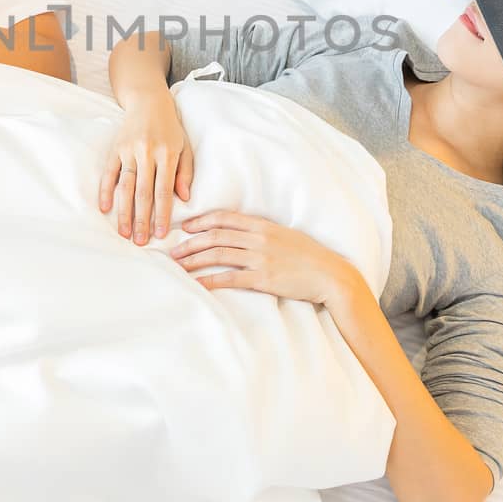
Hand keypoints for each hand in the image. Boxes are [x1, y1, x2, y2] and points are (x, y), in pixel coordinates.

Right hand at [99, 87, 193, 244]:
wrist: (148, 101)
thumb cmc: (170, 128)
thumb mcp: (185, 147)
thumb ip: (185, 173)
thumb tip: (184, 199)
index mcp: (167, 154)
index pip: (164, 190)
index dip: (162, 214)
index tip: (161, 234)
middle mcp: (147, 152)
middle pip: (143, 192)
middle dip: (141, 219)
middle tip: (140, 241)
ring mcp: (129, 150)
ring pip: (125, 185)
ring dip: (123, 211)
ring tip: (123, 232)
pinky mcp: (115, 148)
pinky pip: (109, 172)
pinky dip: (105, 190)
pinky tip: (104, 208)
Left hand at [171, 210, 361, 306]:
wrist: (330, 274)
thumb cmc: (308, 256)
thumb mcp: (284, 236)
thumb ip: (262, 233)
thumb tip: (240, 235)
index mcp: (262, 225)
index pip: (224, 217)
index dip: (201, 221)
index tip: (185, 227)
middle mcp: (258, 238)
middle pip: (215, 236)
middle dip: (190, 243)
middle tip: (172, 251)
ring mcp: (260, 258)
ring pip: (218, 255)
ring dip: (194, 260)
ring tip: (177, 266)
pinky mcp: (264, 278)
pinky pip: (230, 278)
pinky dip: (210, 280)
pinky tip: (197, 284)